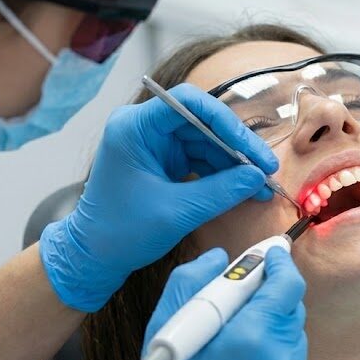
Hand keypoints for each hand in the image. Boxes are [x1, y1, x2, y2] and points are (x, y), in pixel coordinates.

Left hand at [39, 83, 278, 310]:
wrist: (93, 255)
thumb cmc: (119, 232)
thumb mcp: (176, 212)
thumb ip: (219, 192)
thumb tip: (257, 179)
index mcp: (134, 127)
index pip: (188, 103)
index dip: (225, 123)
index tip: (250, 149)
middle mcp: (144, 127)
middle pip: (202, 121)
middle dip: (236, 147)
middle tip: (266, 169)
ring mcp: (154, 143)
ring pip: (206, 140)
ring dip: (234, 163)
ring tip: (261, 185)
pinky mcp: (163, 160)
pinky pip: (200, 157)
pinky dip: (222, 173)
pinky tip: (244, 188)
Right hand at [119, 247, 307, 359]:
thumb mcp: (167, 324)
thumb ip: (194, 278)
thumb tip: (219, 257)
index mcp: (249, 336)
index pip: (286, 284)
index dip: (280, 262)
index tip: (272, 253)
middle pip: (291, 307)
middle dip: (271, 294)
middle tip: (243, 296)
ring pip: (293, 335)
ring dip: (272, 325)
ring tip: (237, 337)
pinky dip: (275, 355)